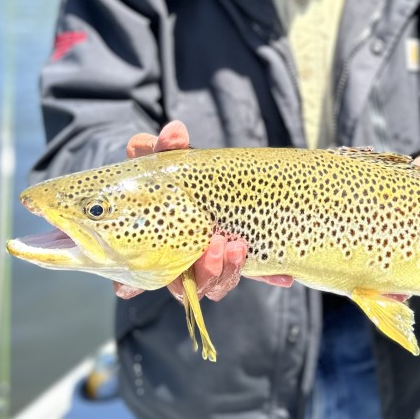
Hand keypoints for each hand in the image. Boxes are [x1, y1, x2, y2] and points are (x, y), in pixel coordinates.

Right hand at [112, 121, 293, 302]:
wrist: (198, 174)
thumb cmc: (168, 170)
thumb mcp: (162, 156)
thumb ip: (165, 148)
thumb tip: (175, 131)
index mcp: (150, 244)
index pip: (137, 279)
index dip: (140, 285)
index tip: (154, 274)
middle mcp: (177, 262)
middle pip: (185, 286)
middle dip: (205, 272)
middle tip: (216, 244)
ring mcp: (207, 263)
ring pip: (215, 284)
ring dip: (228, 271)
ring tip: (238, 245)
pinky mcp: (233, 258)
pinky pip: (249, 274)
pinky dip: (265, 274)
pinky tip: (282, 275)